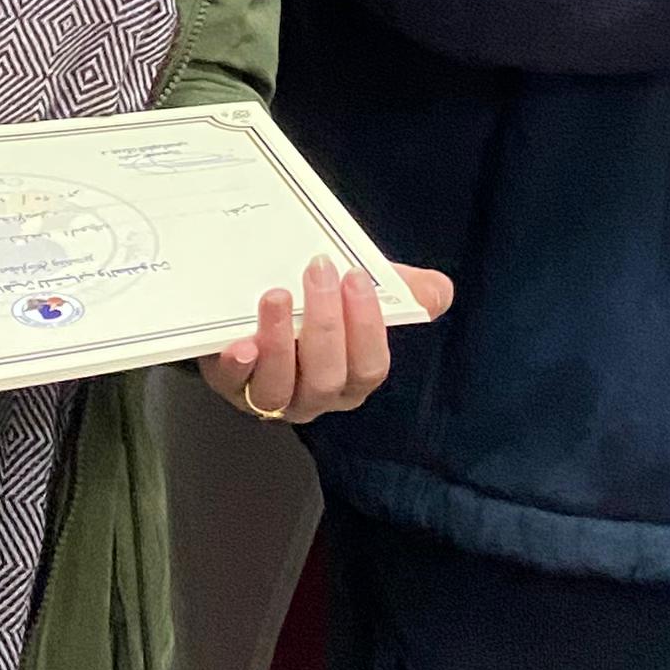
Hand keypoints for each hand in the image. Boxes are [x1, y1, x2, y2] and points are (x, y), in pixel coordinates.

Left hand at [199, 257, 455, 423]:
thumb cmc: (321, 304)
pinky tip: (241, 343)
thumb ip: (404, 292)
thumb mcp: (363, 292)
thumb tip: (438, 293)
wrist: (257, 305)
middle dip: (325, 324)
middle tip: (319, 271)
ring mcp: (272, 397)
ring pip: (280, 389)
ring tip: (277, 296)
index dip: (366, 327)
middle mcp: (315, 397)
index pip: (369, 368)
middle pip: (327, 378)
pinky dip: (239, 367)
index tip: (356, 277)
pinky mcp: (231, 386)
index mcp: (352, 379)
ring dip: (280, 341)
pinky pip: (235, 388)